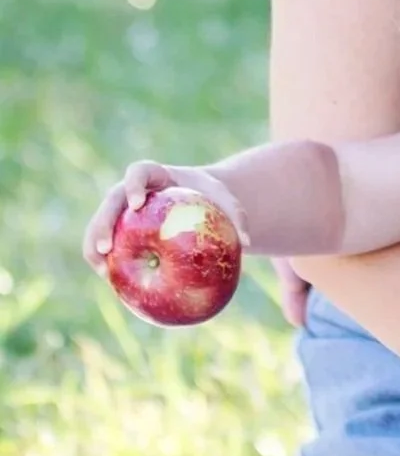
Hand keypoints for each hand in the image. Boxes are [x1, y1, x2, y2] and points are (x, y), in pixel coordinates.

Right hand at [83, 159, 246, 273]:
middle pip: (111, 201)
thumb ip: (236, 218)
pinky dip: (106, 261)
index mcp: (156, 175)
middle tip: (106, 248)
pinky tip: (112, 283)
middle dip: (103, 223)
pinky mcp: (120, 231)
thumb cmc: (214, 201)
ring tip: (102, 272)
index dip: (133, 185)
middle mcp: (133, 190)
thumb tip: (248, 243)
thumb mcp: (228, 204)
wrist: (200, 206)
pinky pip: (107, 245)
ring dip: (94, 246)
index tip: (136, 204)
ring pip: (100, 224)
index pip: (139, 172)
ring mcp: (123, 211)